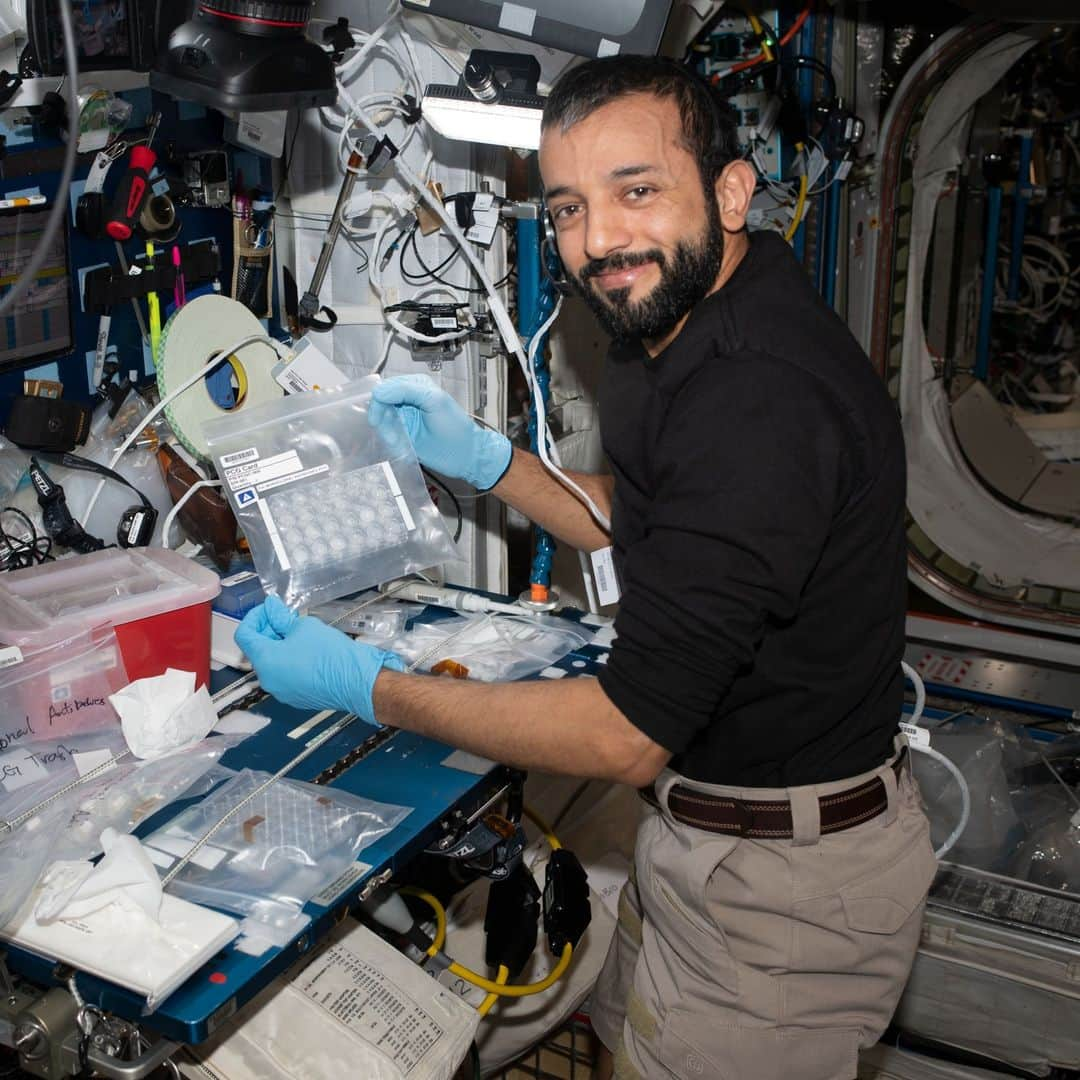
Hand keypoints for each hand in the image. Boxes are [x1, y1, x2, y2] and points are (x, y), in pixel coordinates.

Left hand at [234, 595, 404, 723]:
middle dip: (269, 630)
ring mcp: (282, 691)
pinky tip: (308, 651)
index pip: (244, 635)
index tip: (269, 609)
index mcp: (265, 661)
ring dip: (280, 645)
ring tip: (301, 633)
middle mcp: (268, 680)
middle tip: (287, 618)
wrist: (356, 681)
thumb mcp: (303, 626)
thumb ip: (281, 617)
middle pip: (258, 650)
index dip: (255, 617)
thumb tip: (272, 609)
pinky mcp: (297, 697)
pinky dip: (290, 660)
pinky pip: (286, 675)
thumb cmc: (331, 656)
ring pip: (272, 663)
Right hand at [369, 374, 510, 490]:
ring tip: (400, 441)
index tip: (379, 418)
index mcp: (416, 385)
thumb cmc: (456, 428)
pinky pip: (387, 434)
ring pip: (381, 421)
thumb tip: (379, 391)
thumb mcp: (433, 401)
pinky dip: (391, 441)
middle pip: (380, 404)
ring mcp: (405, 417)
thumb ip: (406, 390)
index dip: (380, 402)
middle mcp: (407, 399)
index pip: (387, 387)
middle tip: (392, 434)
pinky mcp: (403, 434)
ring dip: (388, 433)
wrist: (465, 456)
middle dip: (383, 420)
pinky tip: (402, 446)